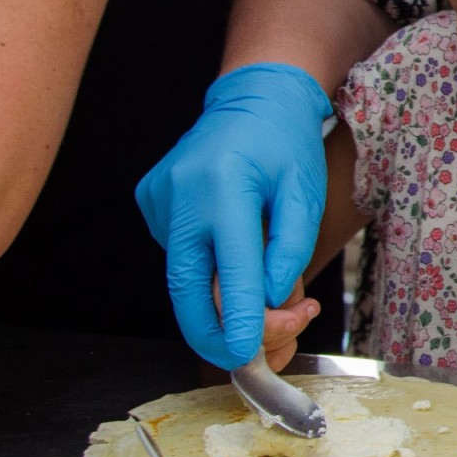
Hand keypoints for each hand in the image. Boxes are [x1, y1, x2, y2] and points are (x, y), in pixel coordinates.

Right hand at [135, 64, 331, 366]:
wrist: (253, 98)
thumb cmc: (286, 144)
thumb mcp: (305, 190)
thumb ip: (291, 245)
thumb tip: (271, 298)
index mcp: (222, 185)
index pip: (230, 267)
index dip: (239, 317)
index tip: (246, 354)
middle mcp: (178, 193)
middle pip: (186, 287)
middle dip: (213, 333)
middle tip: (246, 359)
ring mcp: (157, 199)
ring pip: (182, 277)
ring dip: (218, 303)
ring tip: (266, 296)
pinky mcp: (150, 204)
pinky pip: (180, 255)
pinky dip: (207, 272)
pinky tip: (234, 252)